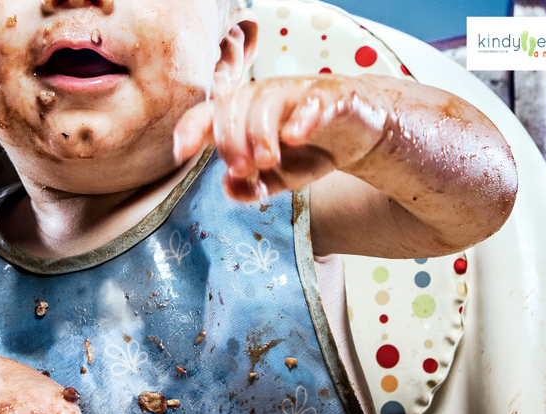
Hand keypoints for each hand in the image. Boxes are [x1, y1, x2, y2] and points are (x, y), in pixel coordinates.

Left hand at [173, 73, 385, 201]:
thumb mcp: (281, 177)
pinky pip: (314, 100)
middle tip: (242, 169)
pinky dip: (302, 117)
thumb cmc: (313, 150)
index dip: (191, 128)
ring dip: (260, 132)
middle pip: (234, 105)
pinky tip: (294, 137)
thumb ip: (254, 186)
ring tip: (265, 161)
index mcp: (246, 114)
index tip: (181, 153)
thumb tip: (227, 187)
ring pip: (267, 100)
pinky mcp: (333, 96)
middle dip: (231, 139)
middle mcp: (267, 97)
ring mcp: (299, 93)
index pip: (210, 113)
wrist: (363, 134)